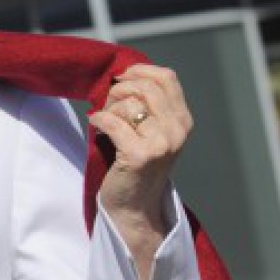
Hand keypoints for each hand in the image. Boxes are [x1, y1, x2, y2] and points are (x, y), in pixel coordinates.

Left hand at [87, 64, 193, 279]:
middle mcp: (178, 130)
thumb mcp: (152, 131)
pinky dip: (99, 120)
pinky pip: (112, 122)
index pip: (167, 78)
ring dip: (109, 109)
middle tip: (108, 104)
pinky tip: (96, 126)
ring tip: (106, 123)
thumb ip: (150, 105)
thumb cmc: (137, 165)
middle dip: (119, 91)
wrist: (135, 207)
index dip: (140, 71)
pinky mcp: (140, 155)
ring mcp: (162, 144)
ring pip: (129, 104)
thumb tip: (125, 75)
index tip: (120, 78)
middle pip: (145, 87)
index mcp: (183, 120)